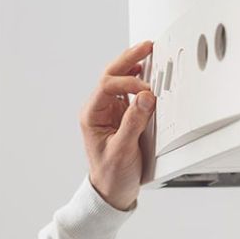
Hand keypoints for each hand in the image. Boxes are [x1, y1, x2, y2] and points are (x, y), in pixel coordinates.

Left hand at [80, 41, 156, 210]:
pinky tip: (147, 73)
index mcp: (91, 116)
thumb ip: (133, 123)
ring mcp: (110, 112)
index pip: (106, 86)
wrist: (112, 191)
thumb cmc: (112, 175)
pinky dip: (139, 80)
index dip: (127, 81)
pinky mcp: (122, 116)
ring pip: (119, 80)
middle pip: (110, 76)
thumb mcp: (122, 150)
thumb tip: (144, 97)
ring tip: (148, 53)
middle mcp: (99, 111)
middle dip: (128, 60)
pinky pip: (129, 92)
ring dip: (133, 66)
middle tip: (146, 46)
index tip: (146, 89)